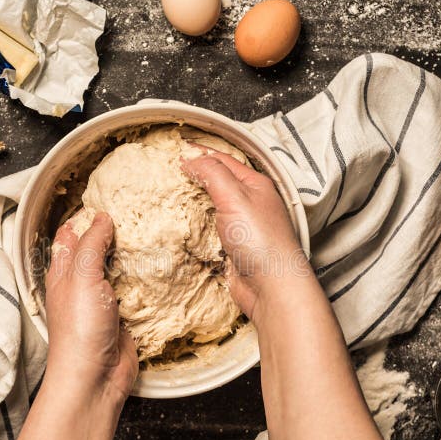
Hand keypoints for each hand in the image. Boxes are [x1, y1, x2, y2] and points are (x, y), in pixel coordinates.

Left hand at [44, 212, 137, 401]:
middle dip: (115, 233)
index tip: (106, 197)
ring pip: (121, 270)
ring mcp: (105, 301)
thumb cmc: (79, 329)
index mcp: (64, 272)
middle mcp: (83, 284)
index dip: (84, 216)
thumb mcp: (82, 277)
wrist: (94, 379)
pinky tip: (163, 268)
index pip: (71, 235)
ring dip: (135, 256)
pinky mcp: (125, 317)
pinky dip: (149, 281)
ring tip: (155, 232)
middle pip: (99, 250)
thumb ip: (92, 245)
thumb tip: (102, 217)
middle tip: (139, 212)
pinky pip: (139, 293)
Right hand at [181, 146, 310, 319]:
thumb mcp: (235, 196)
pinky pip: (210, 231)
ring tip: (171, 196)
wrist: (271, 287)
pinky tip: (183, 226)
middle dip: (194, 176)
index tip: (175, 152)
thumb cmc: (260, 240)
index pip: (222, 160)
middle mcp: (250, 203)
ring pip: (212, 207)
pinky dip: (196, 227)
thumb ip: (212, 173)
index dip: (199, 154)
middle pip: (217, 182)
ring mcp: (241, 226)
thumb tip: (192, 159)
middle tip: (169, 172)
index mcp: (255, 184)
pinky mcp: (233, 248)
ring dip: (193, 202)